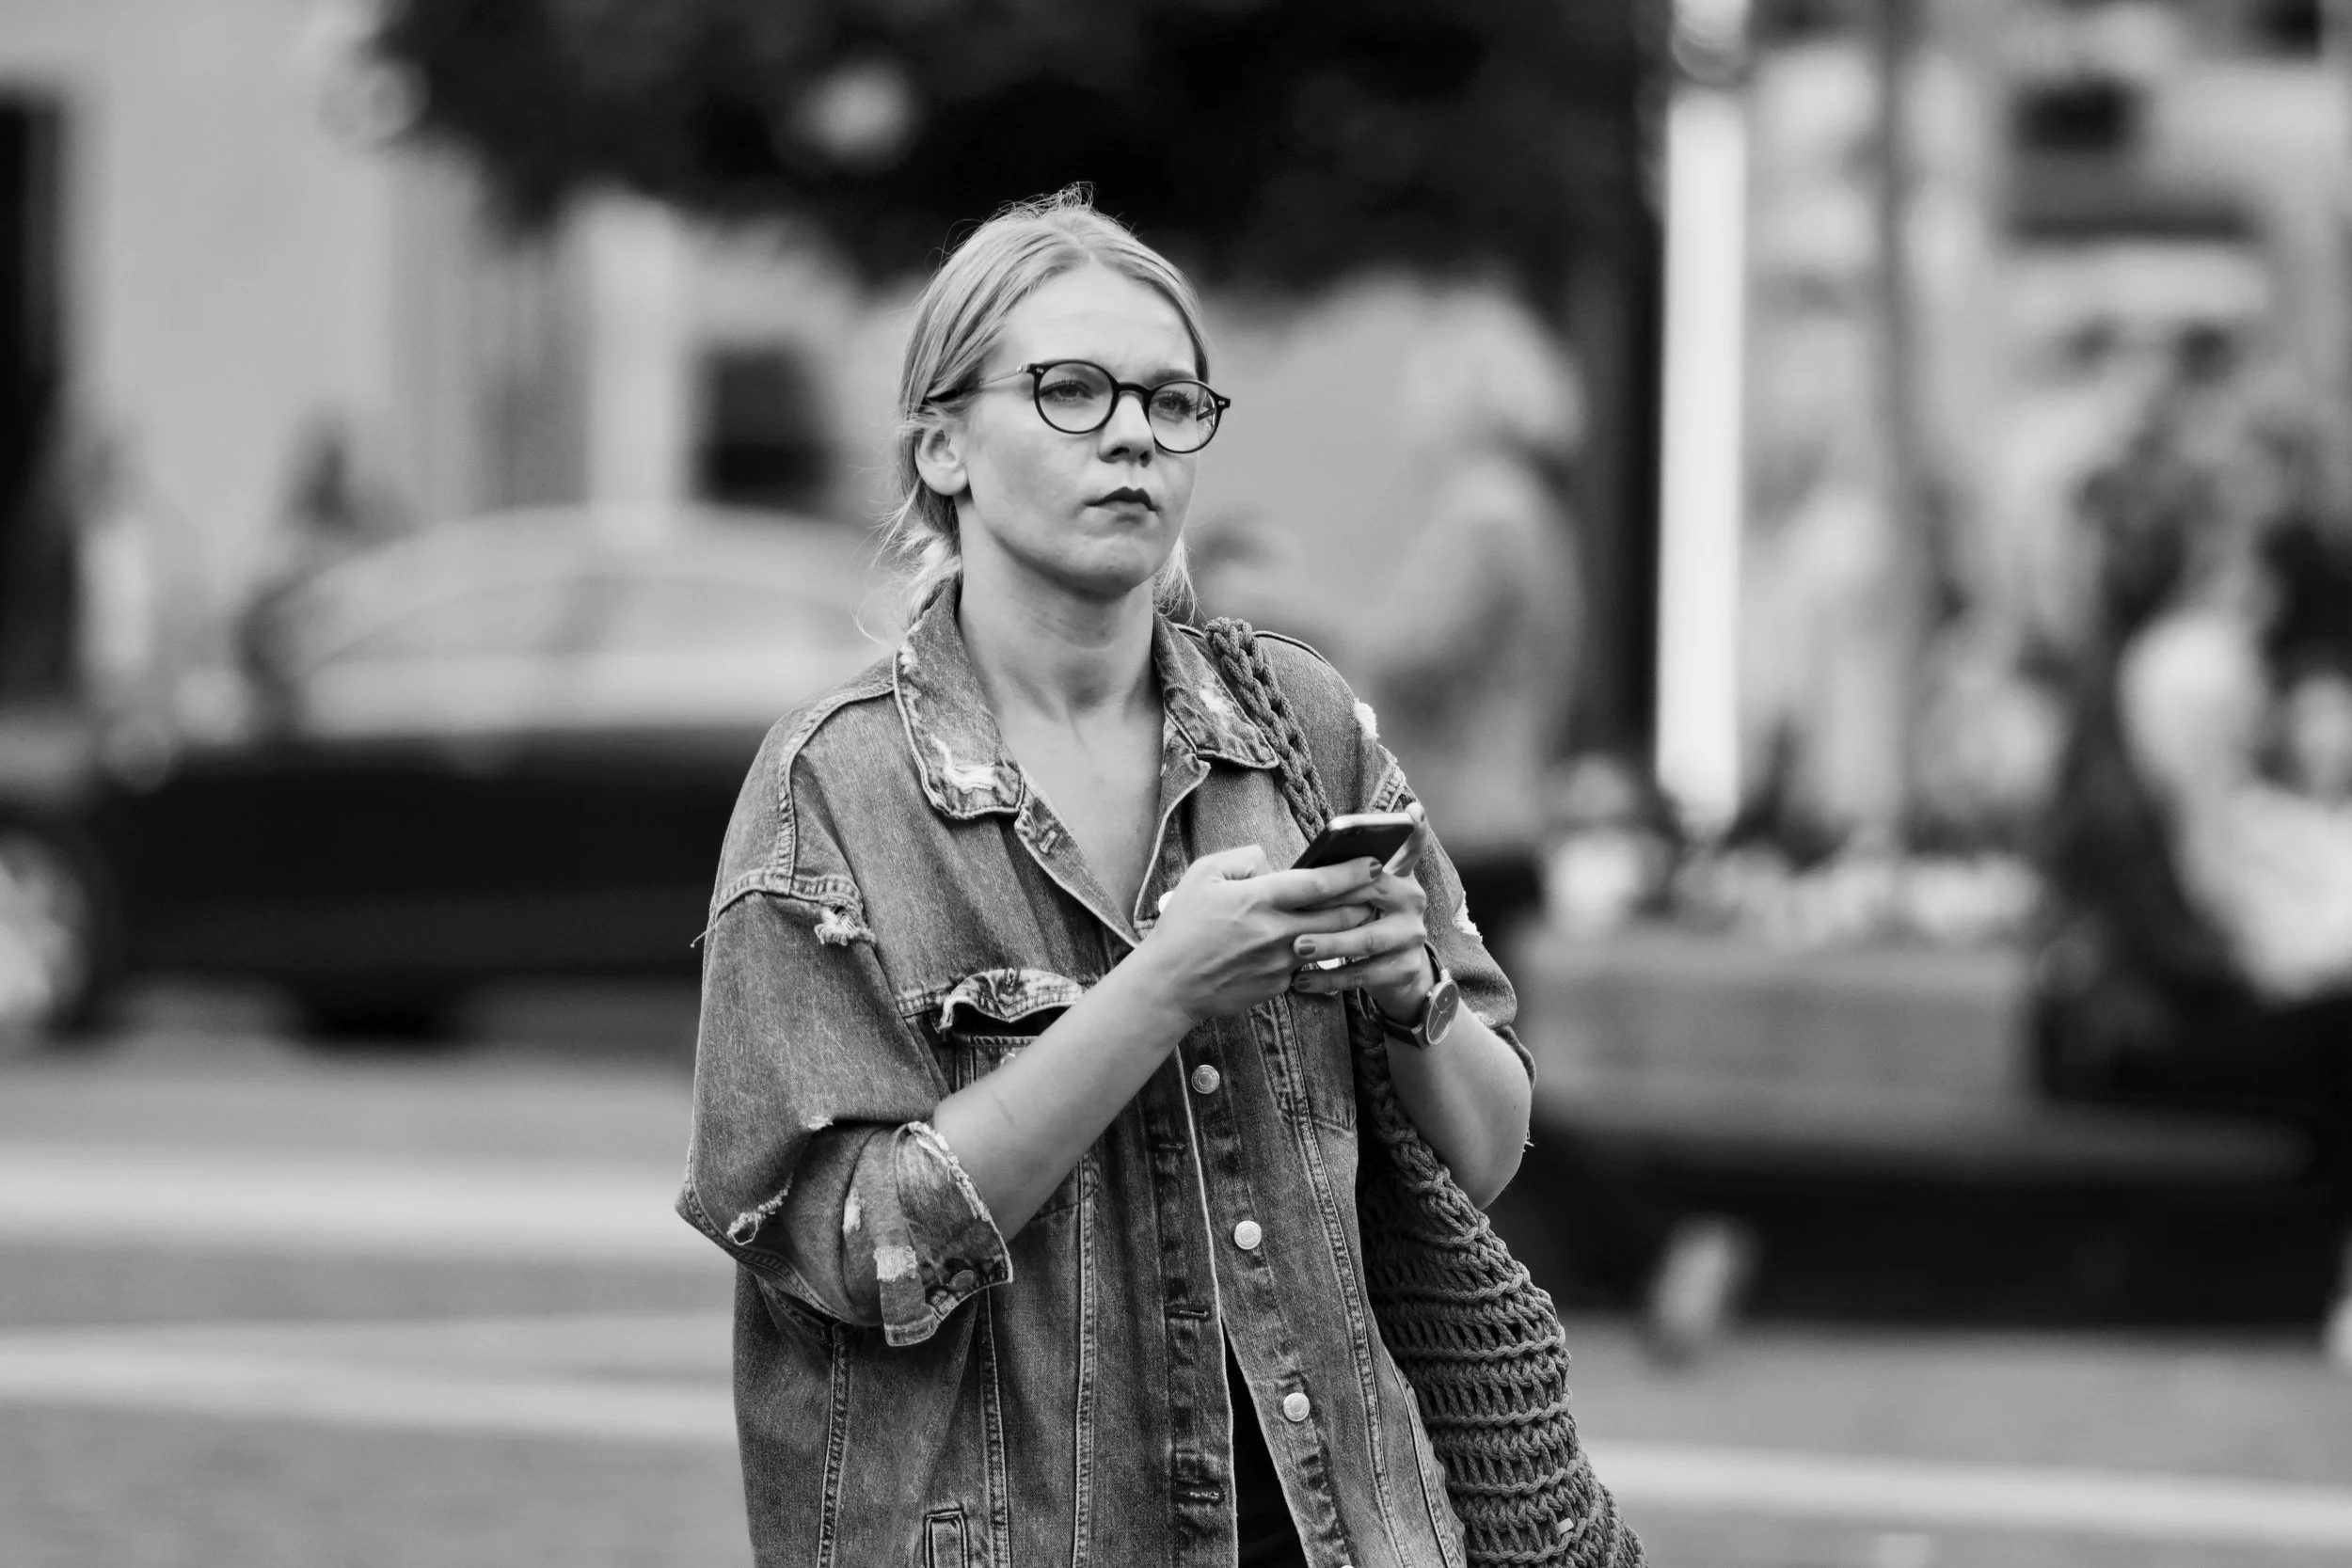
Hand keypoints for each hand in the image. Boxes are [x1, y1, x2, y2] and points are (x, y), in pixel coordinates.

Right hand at [1139, 845, 1379, 1028]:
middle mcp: (1276, 933)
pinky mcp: (1277, 987)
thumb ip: (1244, 859)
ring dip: (1346, 929)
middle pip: (1339, 917)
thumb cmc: (1182, 926)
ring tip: (1355, 915)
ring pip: (1329, 944)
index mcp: (1259, 899)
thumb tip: (1273, 863)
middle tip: (1377, 891)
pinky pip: (1305, 966)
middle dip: (1363, 902)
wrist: (1168, 985)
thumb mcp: (1203, 874)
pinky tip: (1311, 945)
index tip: (1375, 863)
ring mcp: (1280, 964)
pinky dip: (1313, 953)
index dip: (1353, 872)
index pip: (1320, 883)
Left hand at [1288, 802, 1434, 1022]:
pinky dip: (1329, 977)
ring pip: (1367, 937)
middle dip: (1332, 899)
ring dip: (1329, 943)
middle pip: (1372, 890)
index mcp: (1398, 876)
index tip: (1412, 812)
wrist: (1395, 977)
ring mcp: (1412, 935)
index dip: (1415, 829)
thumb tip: (1299, 869)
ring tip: (1298, 947)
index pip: (1411, 847)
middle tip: (1296, 905)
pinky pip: (1363, 973)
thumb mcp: (1357, 899)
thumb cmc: (1361, 925)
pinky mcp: (1405, 968)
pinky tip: (1302, 980)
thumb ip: (1341, 879)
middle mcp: (1411, 900)